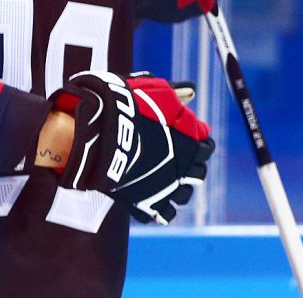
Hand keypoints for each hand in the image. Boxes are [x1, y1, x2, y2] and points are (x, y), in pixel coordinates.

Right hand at [52, 71, 214, 223]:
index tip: (184, 139)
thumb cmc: (123, 109)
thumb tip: (191, 89)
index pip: (206, 147)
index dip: (196, 142)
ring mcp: (165, 188)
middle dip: (188, 166)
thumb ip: (173, 92)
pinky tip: (150, 199)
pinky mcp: (146, 203)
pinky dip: (159, 209)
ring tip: (161, 180)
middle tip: (171, 158)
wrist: (96, 133)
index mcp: (190, 144)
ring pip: (182, 195)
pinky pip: (162, 214)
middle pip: (197, 173)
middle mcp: (183, 169)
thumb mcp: (151, 91)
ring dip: (176, 188)